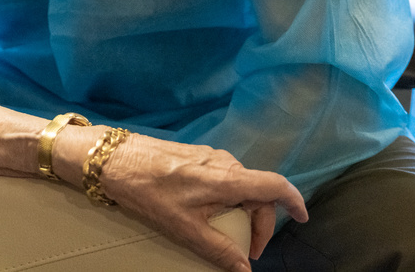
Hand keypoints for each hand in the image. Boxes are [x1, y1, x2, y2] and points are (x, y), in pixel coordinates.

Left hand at [52, 128, 307, 271]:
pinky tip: (210, 213)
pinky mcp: (195, 155)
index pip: (274, 185)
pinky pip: (224, 177)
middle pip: (259, 190)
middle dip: (261, 221)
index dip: (294, 201)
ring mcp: (209, 156)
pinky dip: (228, 198)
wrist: (111, 158)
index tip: (303, 218)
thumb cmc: (146, 190)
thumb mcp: (182, 227)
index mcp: (226, 177)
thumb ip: (218, 249)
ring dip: (243, 210)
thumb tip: (243, 269)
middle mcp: (223, 162)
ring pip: (241, 184)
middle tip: (248, 249)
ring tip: (228, 233)